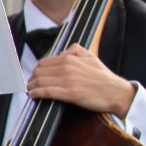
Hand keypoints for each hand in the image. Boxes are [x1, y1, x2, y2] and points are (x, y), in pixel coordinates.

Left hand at [25, 44, 139, 118]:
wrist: (115, 92)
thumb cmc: (103, 77)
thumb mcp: (91, 56)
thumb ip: (75, 50)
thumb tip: (63, 52)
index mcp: (70, 58)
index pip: (44, 63)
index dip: (36, 70)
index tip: (34, 76)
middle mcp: (67, 68)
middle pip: (39, 72)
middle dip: (32, 78)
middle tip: (30, 84)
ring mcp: (67, 81)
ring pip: (40, 82)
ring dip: (31, 86)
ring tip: (30, 90)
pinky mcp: (69, 94)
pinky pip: (47, 92)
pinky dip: (37, 93)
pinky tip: (33, 95)